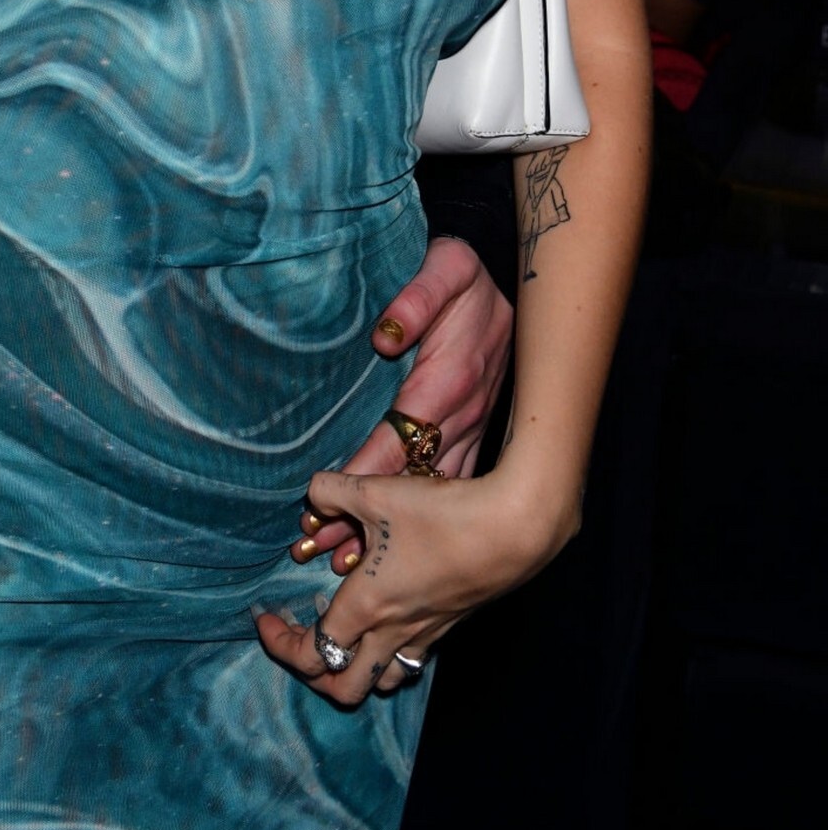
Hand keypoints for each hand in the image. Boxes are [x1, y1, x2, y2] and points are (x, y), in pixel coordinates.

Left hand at [258, 464, 568, 705]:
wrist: (512, 530)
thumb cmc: (440, 513)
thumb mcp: (375, 490)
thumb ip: (332, 490)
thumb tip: (313, 494)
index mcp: (366, 607)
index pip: (311, 652)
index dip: (279, 644)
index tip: (262, 620)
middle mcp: (393, 631)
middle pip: (343, 688)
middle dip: (311, 675)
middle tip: (297, 640)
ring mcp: (425, 634)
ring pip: (382, 681)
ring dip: (354, 670)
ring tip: (340, 636)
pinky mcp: (450, 625)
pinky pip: (410, 659)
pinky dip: (388, 655)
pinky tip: (386, 618)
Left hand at [300, 238, 512, 563]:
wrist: (515, 280)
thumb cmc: (467, 276)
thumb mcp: (446, 268)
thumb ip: (417, 297)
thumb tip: (386, 332)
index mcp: (447, 382)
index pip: (394, 441)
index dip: (356, 477)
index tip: (319, 507)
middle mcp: (463, 417)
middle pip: (406, 481)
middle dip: (361, 519)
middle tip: (313, 548)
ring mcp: (475, 431)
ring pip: (429, 495)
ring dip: (388, 530)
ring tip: (342, 561)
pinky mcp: (482, 436)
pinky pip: (453, 486)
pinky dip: (426, 522)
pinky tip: (402, 551)